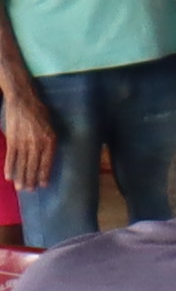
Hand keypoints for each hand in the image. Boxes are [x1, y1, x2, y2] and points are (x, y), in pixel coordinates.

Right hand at [1, 76, 45, 194]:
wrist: (23, 100)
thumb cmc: (40, 112)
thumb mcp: (51, 126)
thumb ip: (49, 141)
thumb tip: (46, 157)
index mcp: (50, 140)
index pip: (47, 162)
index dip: (44, 174)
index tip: (43, 185)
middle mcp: (37, 143)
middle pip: (34, 165)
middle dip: (32, 179)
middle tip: (30, 191)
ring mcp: (23, 142)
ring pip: (22, 163)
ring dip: (21, 177)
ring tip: (21, 188)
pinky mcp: (12, 139)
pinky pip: (11, 156)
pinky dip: (9, 167)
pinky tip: (9, 176)